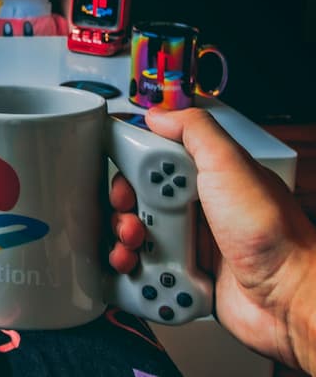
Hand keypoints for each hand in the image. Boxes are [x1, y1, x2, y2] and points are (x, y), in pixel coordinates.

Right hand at [139, 107, 315, 371]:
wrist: (290, 300)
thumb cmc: (273, 235)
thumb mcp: (231, 165)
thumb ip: (196, 131)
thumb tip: (159, 115)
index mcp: (206, 176)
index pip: (152, 161)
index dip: (131, 170)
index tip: (126, 182)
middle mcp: (197, 208)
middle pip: (137, 200)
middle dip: (125, 211)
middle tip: (133, 220)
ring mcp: (192, 243)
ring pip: (137, 237)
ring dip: (126, 245)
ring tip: (136, 251)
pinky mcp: (186, 275)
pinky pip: (147, 271)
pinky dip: (138, 275)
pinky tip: (145, 274)